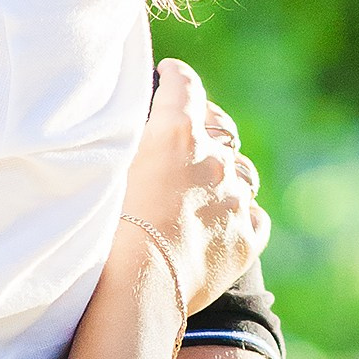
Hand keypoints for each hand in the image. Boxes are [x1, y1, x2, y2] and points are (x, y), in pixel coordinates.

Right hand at [123, 60, 269, 319]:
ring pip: (243, 174)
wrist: (139, 285)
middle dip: (207, 125)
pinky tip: (226, 222)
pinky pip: (253, 218)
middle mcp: (214, 160)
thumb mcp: (104, 169)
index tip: (172, 73)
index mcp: (177, 133)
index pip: (185, 87)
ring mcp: (235, 200)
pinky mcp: (245, 239)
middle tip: (191, 132)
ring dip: (228, 174)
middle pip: (221, 129)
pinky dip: (241, 216)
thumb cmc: (106, 226)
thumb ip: (123, 143)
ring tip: (210, 185)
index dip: (177, 77)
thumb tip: (126, 131)